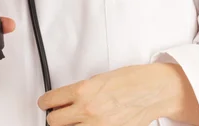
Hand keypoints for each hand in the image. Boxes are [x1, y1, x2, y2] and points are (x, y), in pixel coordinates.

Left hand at [37, 63, 198, 125]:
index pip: (51, 100)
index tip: (45, 104)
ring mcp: (97, 125)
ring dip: (69, 125)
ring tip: (74, 120)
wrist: (153, 90)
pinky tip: (88, 124)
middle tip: (59, 113)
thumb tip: (69, 99)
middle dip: (55, 116)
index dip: (45, 102)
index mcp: (84, 90)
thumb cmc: (132, 80)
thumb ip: (82, 91)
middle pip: (54, 121)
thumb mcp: (100, 79)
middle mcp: (87, 109)